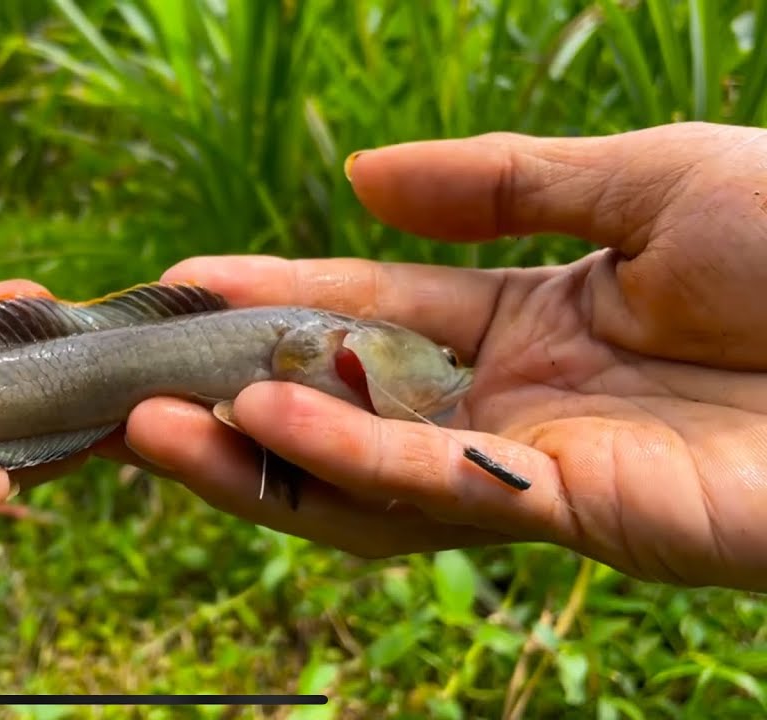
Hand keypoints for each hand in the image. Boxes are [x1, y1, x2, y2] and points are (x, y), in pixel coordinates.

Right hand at [109, 122, 766, 593]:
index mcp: (524, 320)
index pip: (364, 315)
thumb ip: (495, 188)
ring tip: (154, 427)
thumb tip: (358, 178)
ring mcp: (535, 466)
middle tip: (129, 387)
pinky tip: (264, 416)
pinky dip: (344, 459)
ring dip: (256, 456)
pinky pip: (434, 489)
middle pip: (342, 415)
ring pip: (362, 482)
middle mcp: (511, 403)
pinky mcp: (574, 513)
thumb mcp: (638, 180)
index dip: (272, 299)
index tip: (180, 285)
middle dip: (231, 403)